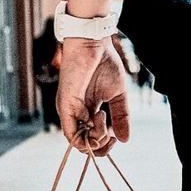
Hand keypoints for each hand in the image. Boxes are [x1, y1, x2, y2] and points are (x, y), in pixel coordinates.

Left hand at [57, 37, 130, 155]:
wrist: (92, 44)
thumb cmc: (104, 63)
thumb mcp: (118, 95)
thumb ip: (121, 117)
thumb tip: (125, 140)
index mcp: (89, 112)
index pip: (94, 140)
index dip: (106, 144)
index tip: (117, 137)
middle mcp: (78, 115)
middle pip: (86, 146)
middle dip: (102, 146)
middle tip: (112, 134)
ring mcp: (70, 112)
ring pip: (79, 143)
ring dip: (96, 138)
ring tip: (103, 116)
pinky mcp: (65, 107)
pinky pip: (71, 134)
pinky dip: (86, 135)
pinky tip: (98, 116)